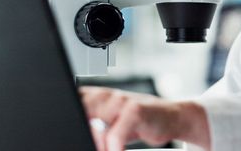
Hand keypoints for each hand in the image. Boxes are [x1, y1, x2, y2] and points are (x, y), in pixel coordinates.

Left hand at [80, 86, 209, 150]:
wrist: (171, 116)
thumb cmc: (138, 121)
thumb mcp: (111, 121)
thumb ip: (92, 124)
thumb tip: (76, 135)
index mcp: (96, 96)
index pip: (72, 103)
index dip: (69, 118)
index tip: (71, 134)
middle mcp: (106, 95)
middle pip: (80, 114)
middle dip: (81, 131)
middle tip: (84, 143)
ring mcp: (121, 100)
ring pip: (96, 126)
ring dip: (98, 144)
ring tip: (106, 149)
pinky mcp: (135, 109)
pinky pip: (115, 134)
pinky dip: (113, 148)